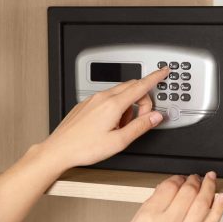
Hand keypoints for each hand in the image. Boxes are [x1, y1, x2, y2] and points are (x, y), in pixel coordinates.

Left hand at [37, 67, 169, 171]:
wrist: (59, 150)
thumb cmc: (84, 147)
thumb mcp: (119, 141)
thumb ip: (140, 126)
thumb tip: (156, 116)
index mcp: (113, 105)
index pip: (141, 86)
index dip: (155, 78)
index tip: (163, 71)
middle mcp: (102, 97)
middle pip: (131, 87)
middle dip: (143, 99)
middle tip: (143, 117)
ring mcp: (93, 99)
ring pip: (119, 94)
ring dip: (128, 106)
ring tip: (121, 127)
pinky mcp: (86, 104)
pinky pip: (107, 99)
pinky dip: (115, 108)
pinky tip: (110, 125)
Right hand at [120, 172, 222, 221]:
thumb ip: (148, 207)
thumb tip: (162, 191)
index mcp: (149, 218)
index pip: (168, 187)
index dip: (176, 178)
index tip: (178, 178)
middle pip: (188, 192)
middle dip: (193, 180)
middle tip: (195, 177)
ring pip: (203, 204)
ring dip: (209, 187)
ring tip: (211, 179)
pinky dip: (219, 208)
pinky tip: (222, 197)